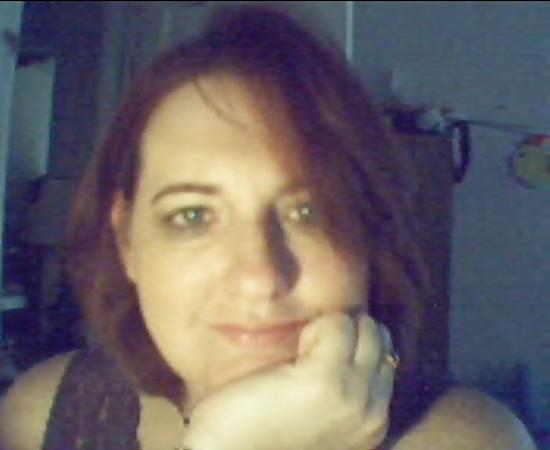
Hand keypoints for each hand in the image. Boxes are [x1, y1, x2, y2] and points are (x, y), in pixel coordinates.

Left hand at [184, 313, 395, 449]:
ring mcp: (353, 397)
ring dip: (329, 330)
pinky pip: (338, 325)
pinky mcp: (327, 380)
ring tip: (299, 356)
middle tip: (307, 355)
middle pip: (379, 338)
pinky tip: (292, 354)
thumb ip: (343, 383)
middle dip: (346, 335)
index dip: (352, 344)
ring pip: (364, 328)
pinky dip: (314, 329)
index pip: (385, 356)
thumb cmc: (261, 427)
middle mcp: (372, 413)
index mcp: (374, 423)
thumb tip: (352, 337)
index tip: (318, 354)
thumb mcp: (317, 409)